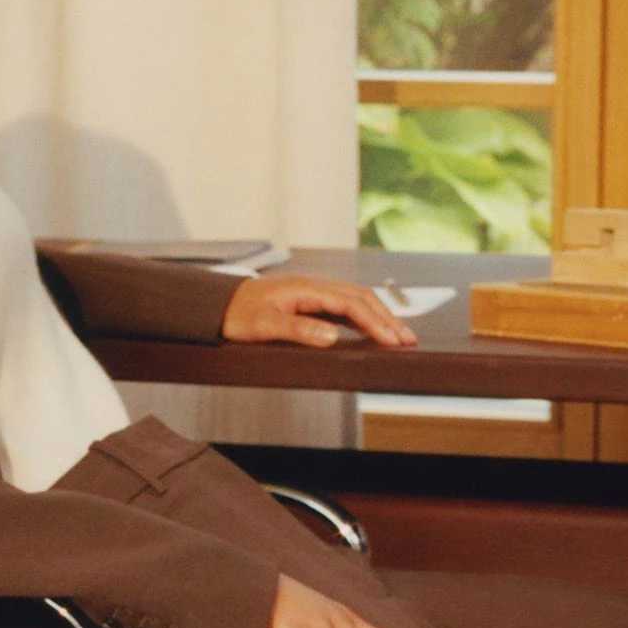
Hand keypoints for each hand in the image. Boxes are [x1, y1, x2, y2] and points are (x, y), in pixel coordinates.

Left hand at [222, 273, 421, 349]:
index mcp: (307, 289)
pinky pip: (344, 307)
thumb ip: (298, 330)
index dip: (375, 322)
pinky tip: (374, 329)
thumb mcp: (264, 326)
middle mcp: (315, 287)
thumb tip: (332, 336)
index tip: (392, 340)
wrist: (218, 304)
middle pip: (361, 298)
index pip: (351, 303)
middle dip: (387, 318)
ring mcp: (314, 293)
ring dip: (379, 316)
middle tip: (408, 340)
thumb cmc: (238, 314)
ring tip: (400, 336)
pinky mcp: (311, 302)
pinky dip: (364, 317)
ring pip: (356, 300)